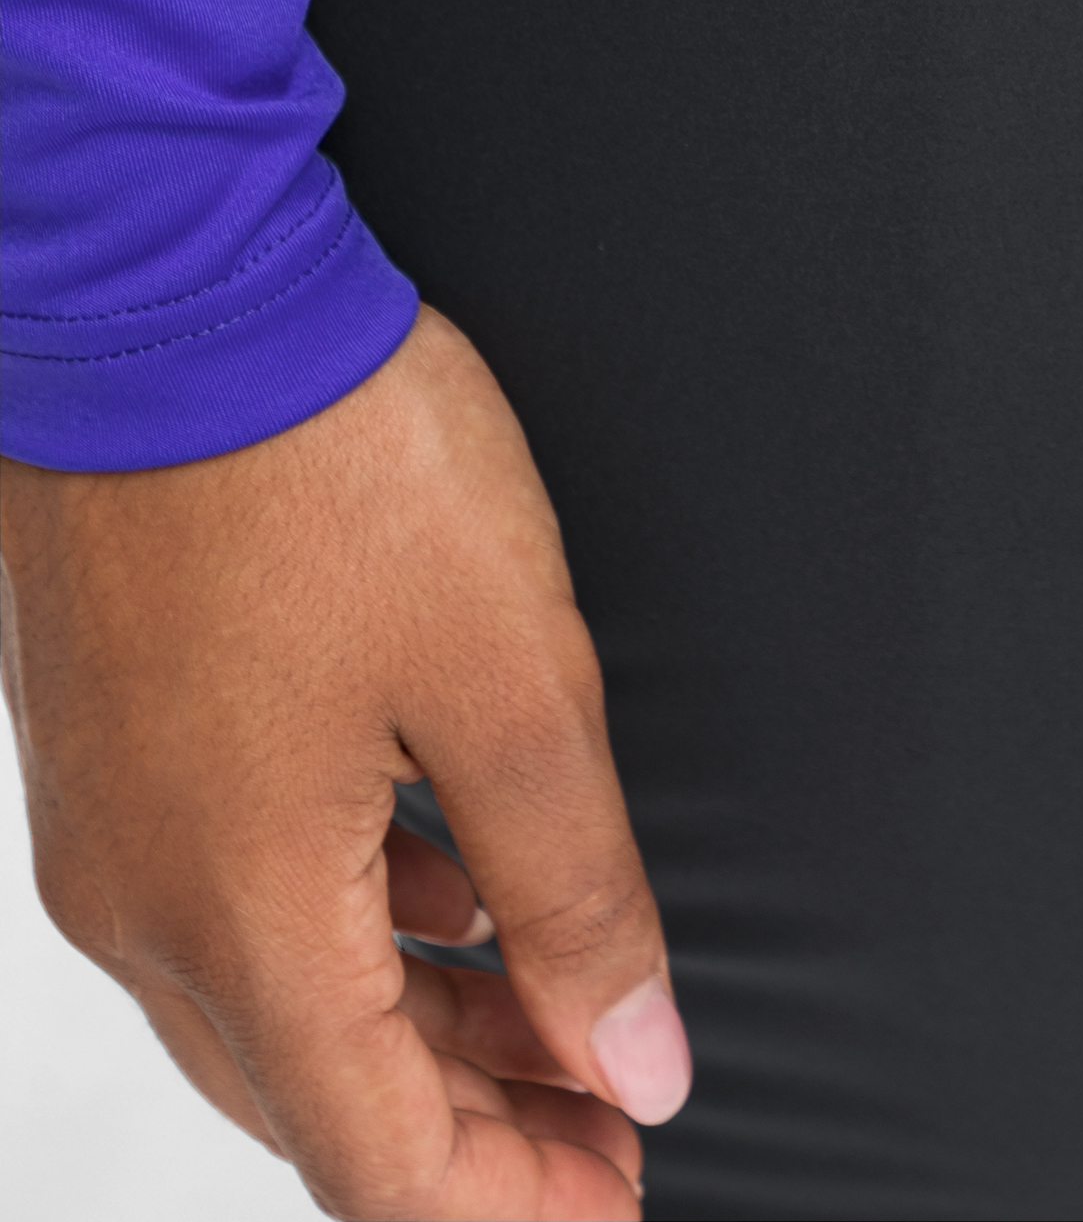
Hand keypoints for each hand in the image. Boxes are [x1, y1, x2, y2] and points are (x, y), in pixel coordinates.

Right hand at [0, 306, 686, 1217]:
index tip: (617, 1193)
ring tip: (558, 1002)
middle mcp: (147, 901)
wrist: (171, 286)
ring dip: (420, 1020)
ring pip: (278, 996)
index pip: (379, 1164)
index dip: (513, 1206)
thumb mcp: (513, 681)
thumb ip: (576, 894)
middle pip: (323, 1097)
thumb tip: (631, 1056)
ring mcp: (117, 820)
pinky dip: (355, 920)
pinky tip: (450, 880)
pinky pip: (238, 894)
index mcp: (240, 918)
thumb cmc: (321, 455)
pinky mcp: (117, 740)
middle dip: (478, 1126)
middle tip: (607, 1113)